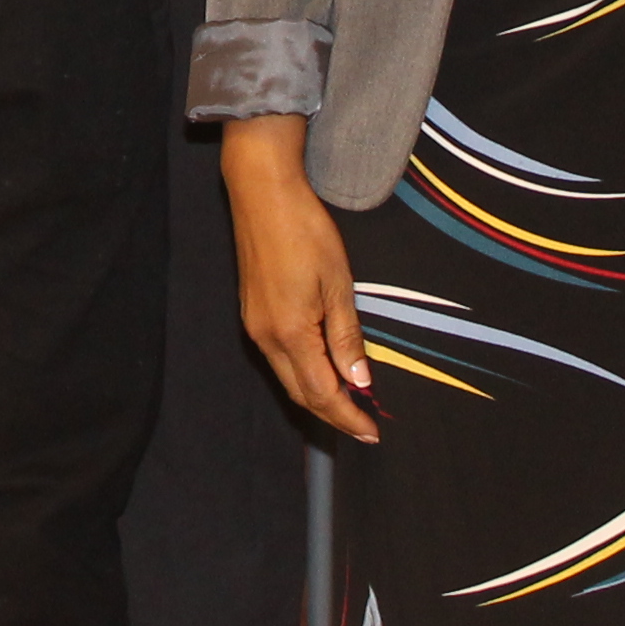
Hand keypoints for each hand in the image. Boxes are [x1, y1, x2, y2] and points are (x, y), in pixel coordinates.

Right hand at [223, 117, 377, 439]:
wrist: (262, 193)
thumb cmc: (305, 232)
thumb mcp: (338, 284)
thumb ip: (347, 337)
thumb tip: (360, 381)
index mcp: (290, 333)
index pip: (323, 393)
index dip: (348, 417)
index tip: (372, 432)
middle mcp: (266, 337)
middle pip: (300, 393)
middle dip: (332, 414)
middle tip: (364, 425)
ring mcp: (255, 325)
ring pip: (288, 377)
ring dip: (317, 395)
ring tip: (349, 402)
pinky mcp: (252, 311)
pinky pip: (279, 357)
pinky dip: (303, 372)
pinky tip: (322, 367)